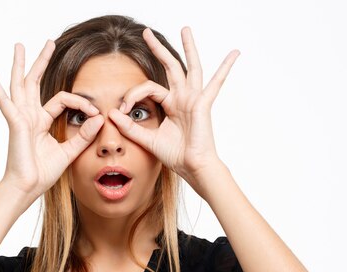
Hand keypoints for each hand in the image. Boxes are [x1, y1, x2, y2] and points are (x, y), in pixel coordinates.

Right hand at [0, 40, 103, 197]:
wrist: (27, 188)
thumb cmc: (42, 173)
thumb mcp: (69, 152)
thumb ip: (84, 136)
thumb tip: (99, 118)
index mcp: (41, 122)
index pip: (63, 100)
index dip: (82, 103)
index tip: (96, 113)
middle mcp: (29, 116)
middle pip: (35, 82)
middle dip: (42, 62)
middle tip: (50, 43)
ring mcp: (20, 117)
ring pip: (20, 84)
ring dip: (20, 64)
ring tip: (19, 45)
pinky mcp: (14, 122)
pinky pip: (4, 100)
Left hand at [107, 27, 238, 184]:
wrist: (192, 167)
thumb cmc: (175, 156)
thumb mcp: (147, 140)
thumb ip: (130, 127)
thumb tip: (112, 113)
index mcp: (171, 105)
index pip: (149, 89)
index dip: (133, 95)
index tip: (124, 109)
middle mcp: (183, 98)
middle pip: (170, 67)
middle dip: (158, 49)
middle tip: (146, 32)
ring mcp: (194, 99)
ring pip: (190, 67)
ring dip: (188, 47)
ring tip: (185, 29)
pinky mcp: (203, 104)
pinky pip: (216, 83)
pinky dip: (226, 67)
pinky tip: (234, 53)